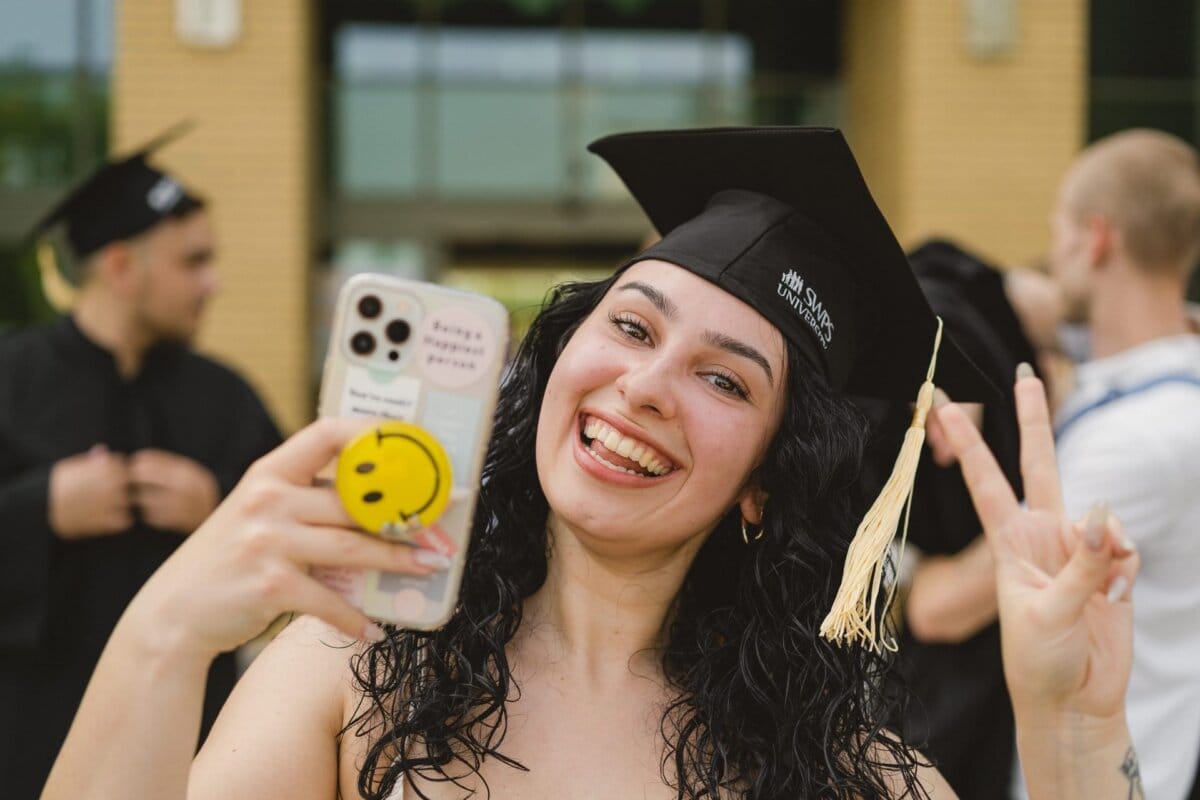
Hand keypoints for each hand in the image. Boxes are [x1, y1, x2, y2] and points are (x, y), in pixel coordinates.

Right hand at [48, 445, 133, 538]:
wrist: (41, 507)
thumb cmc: (54, 486)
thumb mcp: (70, 466)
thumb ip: (90, 460)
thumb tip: (103, 450)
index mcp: (104, 466)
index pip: (123, 464)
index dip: (116, 471)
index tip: (105, 478)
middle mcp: (111, 482)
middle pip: (131, 482)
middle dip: (123, 487)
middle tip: (108, 494)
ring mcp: (111, 501)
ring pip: (130, 501)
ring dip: (123, 505)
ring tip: (108, 507)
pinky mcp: (107, 520)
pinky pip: (125, 521)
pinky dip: (118, 521)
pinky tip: (107, 520)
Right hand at [127, 417, 450, 659]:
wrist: (175, 612)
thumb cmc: (228, 561)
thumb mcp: (257, 513)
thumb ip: (303, 498)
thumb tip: (376, 500)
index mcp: (269, 473)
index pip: (327, 434)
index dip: (373, 435)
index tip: (410, 444)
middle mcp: (269, 499)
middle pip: (355, 501)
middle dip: (403, 512)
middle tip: (440, 522)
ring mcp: (269, 541)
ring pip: (353, 546)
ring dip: (397, 560)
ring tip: (429, 565)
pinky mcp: (272, 585)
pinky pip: (330, 600)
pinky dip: (356, 618)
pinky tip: (376, 628)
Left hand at [935, 370, 1138, 720]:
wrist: (1074, 699)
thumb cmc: (1041, 660)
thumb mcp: (1048, 611)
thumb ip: (1079, 564)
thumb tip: (1104, 514)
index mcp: (1010, 543)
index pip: (986, 482)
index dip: (969, 444)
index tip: (944, 407)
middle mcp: (1041, 537)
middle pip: (1039, 464)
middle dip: (1034, 419)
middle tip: (1026, 372)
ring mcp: (1076, 550)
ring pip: (1100, 517)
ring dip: (1108, 548)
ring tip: (1102, 591)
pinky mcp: (1109, 568)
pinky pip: (1125, 549)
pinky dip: (1125, 569)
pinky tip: (1116, 597)